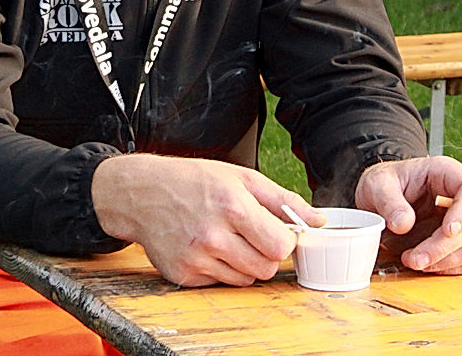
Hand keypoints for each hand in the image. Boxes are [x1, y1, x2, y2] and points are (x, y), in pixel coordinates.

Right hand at [91, 154, 325, 286]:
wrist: (142, 193)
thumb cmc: (195, 180)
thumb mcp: (242, 177)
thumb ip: (284, 200)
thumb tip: (319, 219)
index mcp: (233, 207)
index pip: (281, 246)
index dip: (285, 240)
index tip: (276, 230)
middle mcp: (213, 236)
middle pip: (266, 268)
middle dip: (267, 254)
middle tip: (254, 235)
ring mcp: (196, 259)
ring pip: (246, 279)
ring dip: (246, 263)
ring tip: (230, 238)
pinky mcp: (182, 275)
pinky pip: (221, 283)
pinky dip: (223, 269)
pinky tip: (210, 246)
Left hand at [354, 156, 461, 275]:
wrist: (377, 201)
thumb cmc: (383, 184)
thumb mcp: (376, 184)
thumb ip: (389, 201)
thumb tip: (404, 224)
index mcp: (446, 174)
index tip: (448, 230)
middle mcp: (459, 198)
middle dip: (441, 247)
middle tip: (414, 258)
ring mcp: (461, 222)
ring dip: (442, 261)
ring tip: (411, 260)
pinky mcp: (457, 243)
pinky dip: (445, 268)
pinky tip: (423, 264)